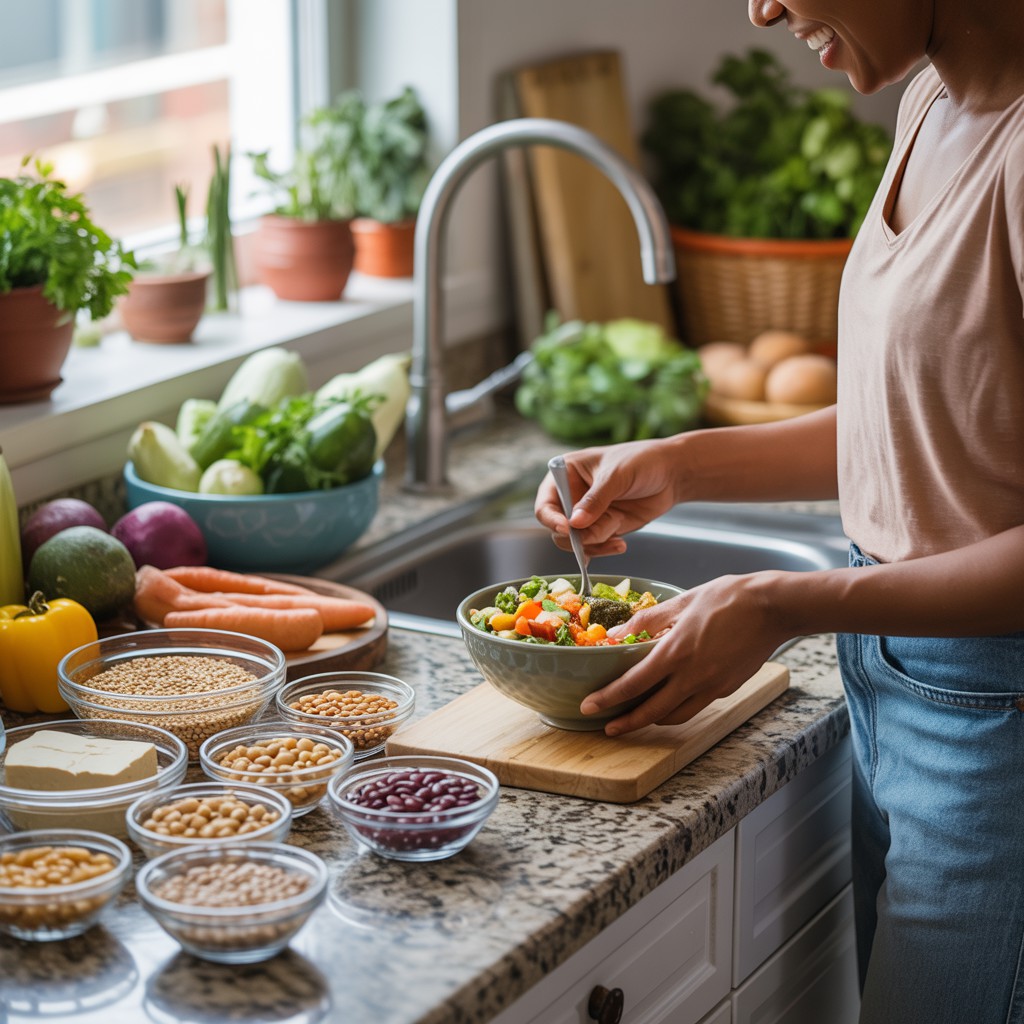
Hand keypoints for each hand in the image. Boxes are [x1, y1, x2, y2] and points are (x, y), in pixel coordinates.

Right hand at [535, 439, 680, 557]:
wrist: (672, 474)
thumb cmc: (642, 461)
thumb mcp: (616, 476)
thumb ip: (595, 500)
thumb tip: (574, 524)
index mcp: (565, 474)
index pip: (545, 504)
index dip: (552, 519)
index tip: (568, 528)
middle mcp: (571, 496)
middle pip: (558, 528)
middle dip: (578, 536)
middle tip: (601, 532)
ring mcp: (587, 514)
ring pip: (576, 542)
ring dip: (595, 542)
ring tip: (618, 528)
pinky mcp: (602, 527)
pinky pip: (594, 547)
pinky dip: (605, 548)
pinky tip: (621, 543)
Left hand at [581, 572, 787, 735]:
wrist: (772, 607)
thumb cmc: (728, 598)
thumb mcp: (681, 602)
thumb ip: (646, 620)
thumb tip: (617, 634)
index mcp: (676, 652)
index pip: (633, 684)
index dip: (608, 699)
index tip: (589, 707)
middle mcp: (693, 676)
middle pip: (651, 711)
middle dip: (626, 723)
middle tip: (608, 727)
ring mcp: (712, 686)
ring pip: (676, 716)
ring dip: (652, 720)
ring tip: (636, 716)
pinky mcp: (727, 688)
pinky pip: (696, 706)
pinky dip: (678, 709)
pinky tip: (670, 699)